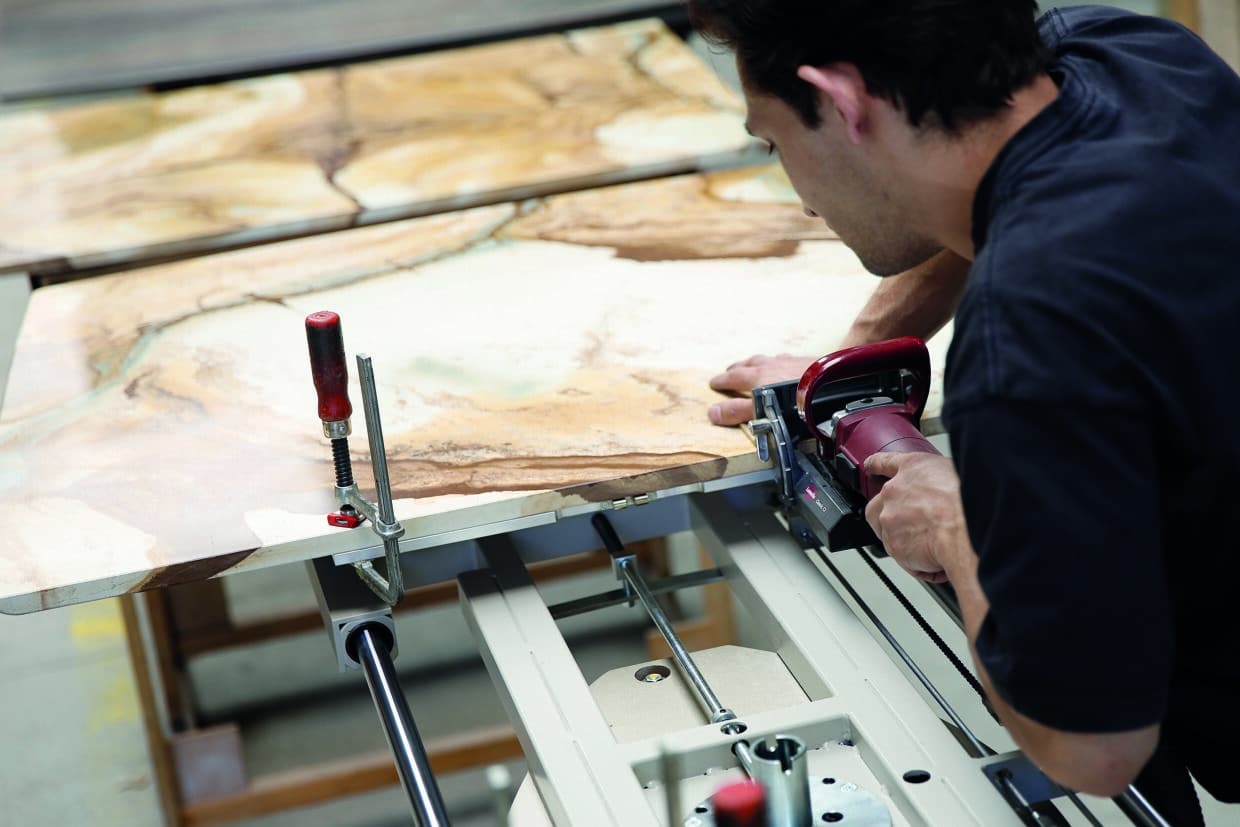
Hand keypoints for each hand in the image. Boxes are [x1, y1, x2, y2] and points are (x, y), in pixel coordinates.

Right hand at [708, 354, 816, 425]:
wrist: (829, 387)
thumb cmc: (795, 401)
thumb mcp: (761, 410)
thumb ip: (738, 411)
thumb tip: (713, 412)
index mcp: (758, 376)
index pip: (734, 377)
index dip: (723, 381)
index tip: (714, 382)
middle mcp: (773, 365)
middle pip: (750, 363)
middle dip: (739, 367)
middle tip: (731, 370)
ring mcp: (792, 361)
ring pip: (770, 359)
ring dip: (760, 362)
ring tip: (757, 365)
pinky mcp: (809, 363)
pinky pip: (790, 359)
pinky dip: (783, 362)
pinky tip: (788, 365)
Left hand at [863, 452, 967, 582]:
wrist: (964, 529)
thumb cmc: (968, 501)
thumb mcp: (957, 474)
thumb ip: (939, 481)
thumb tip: (945, 489)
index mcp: (911, 468)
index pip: (885, 462)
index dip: (876, 466)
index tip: (870, 467)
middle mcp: (894, 492)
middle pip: (877, 505)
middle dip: (890, 517)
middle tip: (913, 526)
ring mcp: (889, 520)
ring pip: (889, 534)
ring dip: (907, 542)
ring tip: (932, 546)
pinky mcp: (893, 546)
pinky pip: (904, 558)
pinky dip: (919, 563)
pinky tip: (937, 561)